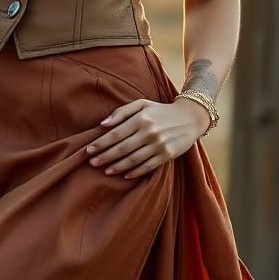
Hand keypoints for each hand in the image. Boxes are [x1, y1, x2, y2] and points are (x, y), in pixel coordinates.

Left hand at [83, 97, 210, 179]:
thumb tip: (103, 124)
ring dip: (117, 166)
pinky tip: (124, 175)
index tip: (88, 150)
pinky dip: (135, 172)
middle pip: (122, 148)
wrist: (189, 117)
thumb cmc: (160, 111)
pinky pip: (148, 166)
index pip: (115, 134)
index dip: (100, 143)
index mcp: (141, 119)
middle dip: (105, 156)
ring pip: (133, 159)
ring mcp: (159, 145)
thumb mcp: (142, 104)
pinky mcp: (167, 155)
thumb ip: (121, 112)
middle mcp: (149, 132)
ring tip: (105, 171)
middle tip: (92, 163)